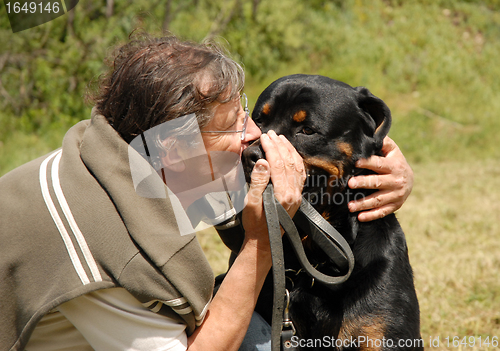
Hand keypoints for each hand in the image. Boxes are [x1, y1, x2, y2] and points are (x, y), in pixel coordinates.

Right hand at [241, 130, 305, 249]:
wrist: (264, 242)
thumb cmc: (255, 224)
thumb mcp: (251, 203)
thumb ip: (258, 182)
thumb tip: (263, 162)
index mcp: (282, 194)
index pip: (278, 164)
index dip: (271, 148)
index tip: (264, 137)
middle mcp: (293, 193)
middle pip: (289, 162)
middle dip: (280, 145)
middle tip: (271, 133)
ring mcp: (297, 195)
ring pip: (297, 166)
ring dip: (289, 150)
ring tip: (281, 139)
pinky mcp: (297, 197)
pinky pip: (300, 174)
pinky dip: (296, 160)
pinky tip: (291, 154)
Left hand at [347, 136, 412, 221]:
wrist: (410, 180)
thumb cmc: (394, 162)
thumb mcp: (392, 150)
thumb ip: (383, 143)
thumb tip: (371, 133)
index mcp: (394, 166)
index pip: (379, 164)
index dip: (368, 162)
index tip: (355, 163)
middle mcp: (396, 181)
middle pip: (378, 182)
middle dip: (364, 183)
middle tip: (350, 183)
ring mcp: (396, 195)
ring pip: (378, 200)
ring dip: (363, 204)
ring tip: (350, 206)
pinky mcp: (395, 205)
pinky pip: (382, 212)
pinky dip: (371, 215)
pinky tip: (360, 217)